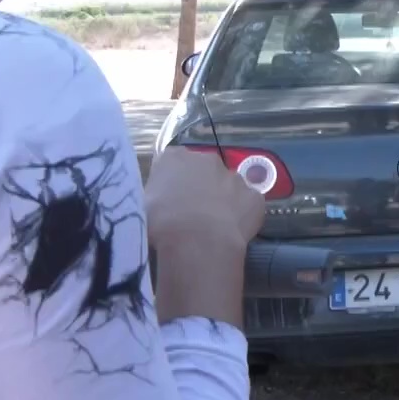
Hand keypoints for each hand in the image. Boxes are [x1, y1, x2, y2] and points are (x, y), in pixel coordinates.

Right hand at [145, 146, 265, 253]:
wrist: (198, 241)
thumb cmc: (161, 223)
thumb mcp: (143, 204)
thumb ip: (156, 192)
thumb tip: (163, 195)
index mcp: (175, 158)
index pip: (173, 163)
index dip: (173, 182)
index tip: (171, 201)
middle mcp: (207, 159)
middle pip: (204, 171)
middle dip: (201, 187)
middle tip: (193, 214)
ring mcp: (235, 177)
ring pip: (229, 186)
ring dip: (223, 200)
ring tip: (214, 227)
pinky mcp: (255, 196)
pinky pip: (248, 204)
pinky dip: (242, 215)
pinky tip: (233, 232)